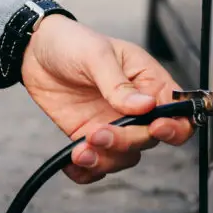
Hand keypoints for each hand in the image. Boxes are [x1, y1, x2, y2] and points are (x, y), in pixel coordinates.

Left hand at [21, 15, 194, 183]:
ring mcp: (113, 124)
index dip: (174, 127)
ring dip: (105, 160)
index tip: (154, 128)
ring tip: (81, 150)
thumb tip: (145, 106)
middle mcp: (135, 108)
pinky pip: (97, 163)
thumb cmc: (73, 42)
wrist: (35, 50)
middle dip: (125, 142)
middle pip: (148, 140)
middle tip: (98, 133)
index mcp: (148, 82)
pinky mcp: (89, 136)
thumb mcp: (97, 54)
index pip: (177, 112)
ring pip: (124, 157)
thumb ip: (119, 84)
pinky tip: (73, 164)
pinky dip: (87, 171)